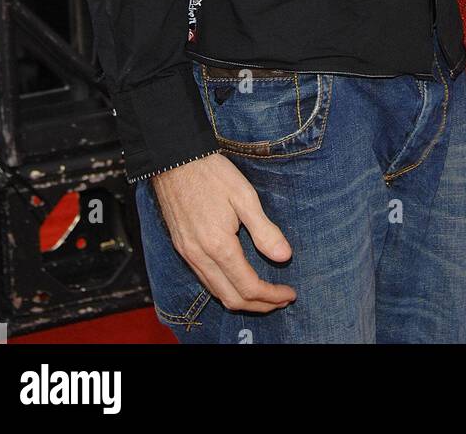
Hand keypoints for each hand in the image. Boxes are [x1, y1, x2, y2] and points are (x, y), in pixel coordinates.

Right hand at [151, 152, 296, 313]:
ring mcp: (188, 254)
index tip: (290, 293)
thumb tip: (284, 257)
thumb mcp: (245, 196)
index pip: (249, 286)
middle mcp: (200, 257)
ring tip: (265, 295)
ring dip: (242, 300)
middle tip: (281, 299)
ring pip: (216, 292)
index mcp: (218, 246)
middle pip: (232, 299)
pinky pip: (205, 280)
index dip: (272, 295)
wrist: (175, 159)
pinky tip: (239, 279)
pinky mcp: (182, 248)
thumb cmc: (212, 173)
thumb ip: (264, 230)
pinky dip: (225, 288)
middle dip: (260, 305)